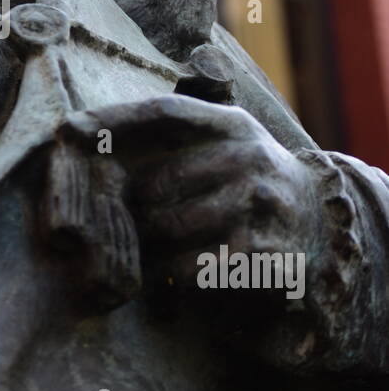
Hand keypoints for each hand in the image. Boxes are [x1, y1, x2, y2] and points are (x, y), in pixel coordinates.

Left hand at [64, 95, 324, 312]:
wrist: (320, 226)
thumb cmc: (250, 182)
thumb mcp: (227, 144)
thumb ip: (175, 137)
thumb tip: (85, 134)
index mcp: (233, 125)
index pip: (164, 113)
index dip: (115, 120)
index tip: (70, 128)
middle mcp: (249, 157)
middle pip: (155, 182)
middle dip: (128, 208)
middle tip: (113, 224)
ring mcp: (259, 204)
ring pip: (168, 227)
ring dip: (145, 245)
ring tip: (139, 251)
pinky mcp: (263, 252)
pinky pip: (191, 267)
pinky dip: (171, 276)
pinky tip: (169, 277)